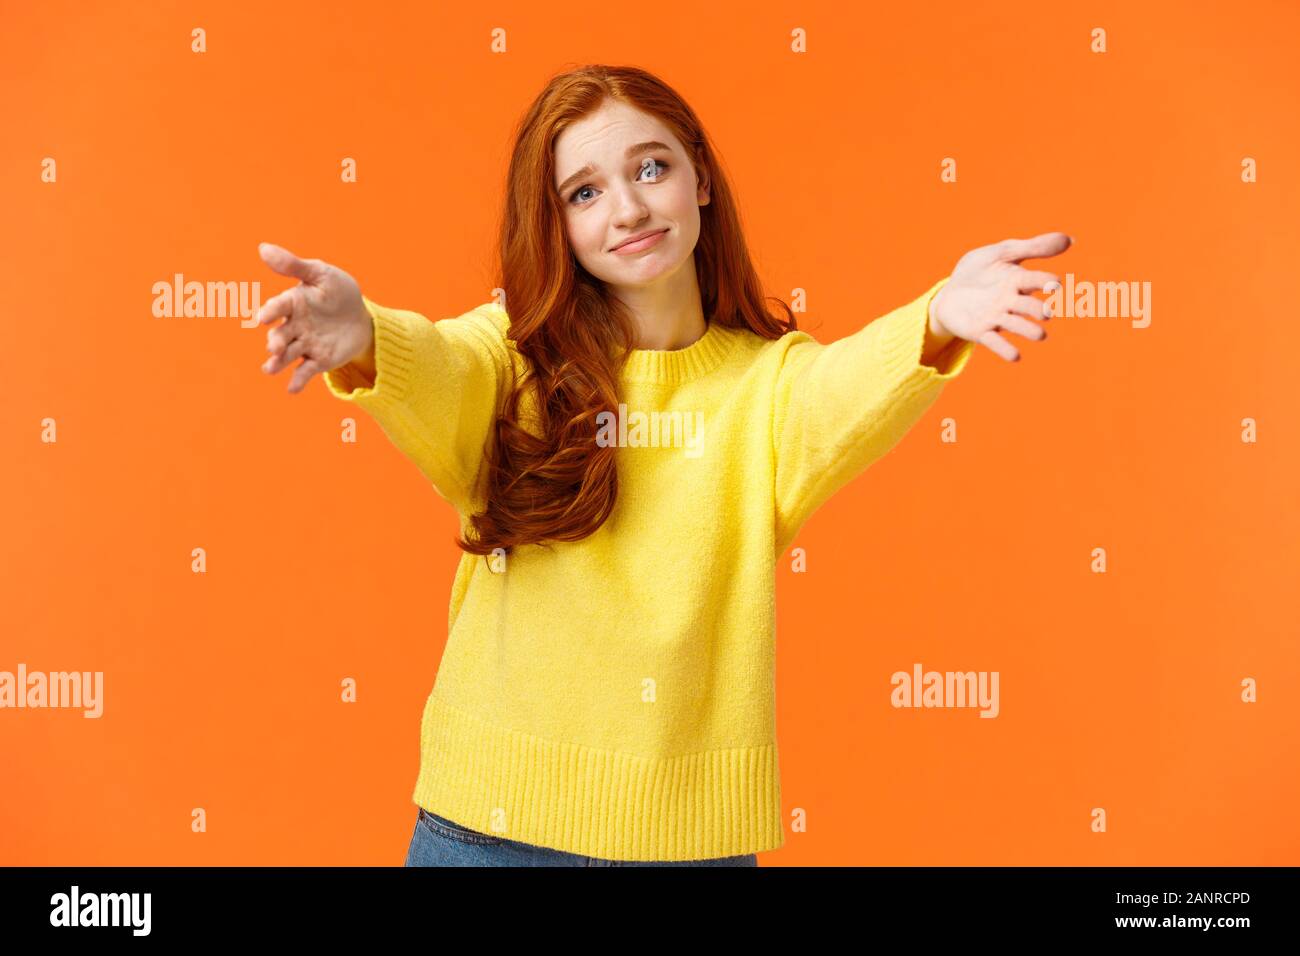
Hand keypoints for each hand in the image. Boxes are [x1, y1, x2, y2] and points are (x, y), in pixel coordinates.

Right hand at [255, 242, 371, 393]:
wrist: (360, 316)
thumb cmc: (337, 291)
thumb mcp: (321, 274)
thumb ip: (294, 266)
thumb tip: (263, 248)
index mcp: (293, 302)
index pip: (278, 307)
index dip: (270, 312)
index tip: (261, 318)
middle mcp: (294, 325)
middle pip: (281, 334)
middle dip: (276, 340)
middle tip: (273, 346)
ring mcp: (304, 344)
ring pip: (288, 354)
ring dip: (278, 362)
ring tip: (270, 368)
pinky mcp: (318, 360)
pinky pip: (306, 371)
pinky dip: (297, 380)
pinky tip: (292, 389)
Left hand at [928, 232, 1072, 362]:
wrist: (949, 291)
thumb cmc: (980, 270)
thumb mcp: (1002, 253)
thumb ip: (1033, 247)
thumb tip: (1070, 239)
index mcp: (1018, 280)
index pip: (1035, 279)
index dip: (1045, 281)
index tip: (1054, 283)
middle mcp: (1011, 301)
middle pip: (1028, 306)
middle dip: (1037, 309)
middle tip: (1046, 313)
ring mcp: (996, 317)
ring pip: (1016, 325)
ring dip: (1028, 330)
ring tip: (1040, 335)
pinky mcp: (981, 332)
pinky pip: (994, 342)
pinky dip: (1005, 349)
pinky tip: (1015, 356)